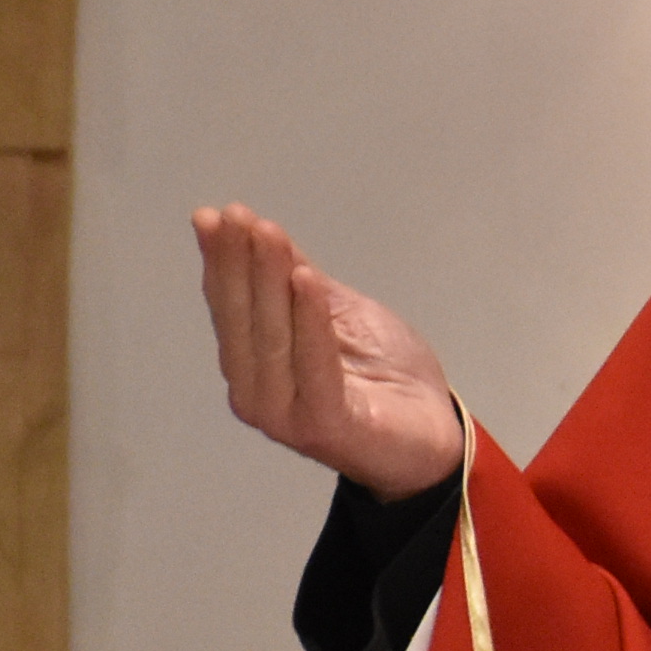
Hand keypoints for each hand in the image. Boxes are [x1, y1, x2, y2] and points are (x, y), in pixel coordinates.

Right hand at [193, 204, 465, 498]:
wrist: (435, 436)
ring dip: (268, 282)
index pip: (229, 306)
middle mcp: (259, 392)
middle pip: (242, 319)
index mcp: (256, 365)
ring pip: (270, 338)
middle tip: (236, 216)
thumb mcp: (340, 313)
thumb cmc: (386, 378)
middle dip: (238, 263)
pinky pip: (313, 367)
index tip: (214, 215)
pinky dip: (309, 322)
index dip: (221, 261)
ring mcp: (287, 414)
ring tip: (268, 235)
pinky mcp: (325, 426)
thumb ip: (299, 281)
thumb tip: (259, 231)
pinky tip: (304, 282)